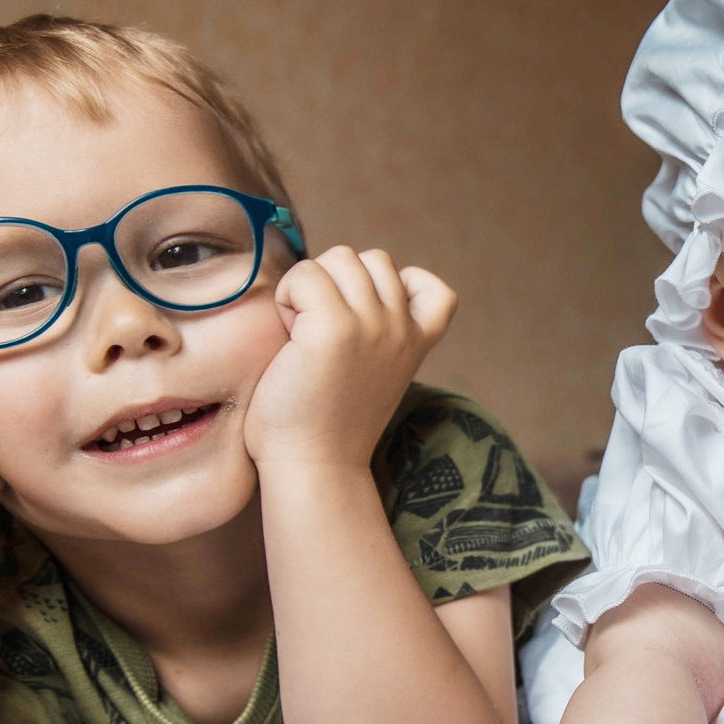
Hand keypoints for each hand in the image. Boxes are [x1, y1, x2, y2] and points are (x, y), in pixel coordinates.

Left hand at [244, 247, 454, 471]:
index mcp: (416, 343)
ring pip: (340, 258)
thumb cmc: (327, 422)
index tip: (368, 321)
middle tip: (319, 333)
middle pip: (371, 259)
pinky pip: (305, 274)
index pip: (437, 291)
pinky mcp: (333, 327)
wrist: (313, 465)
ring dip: (310, 286)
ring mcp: (371, 325)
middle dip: (338, 284)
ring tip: (301, 332)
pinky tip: (287, 336)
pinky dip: (288, 296)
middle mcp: (400, 328)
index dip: (398, 288)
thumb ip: (377, 332)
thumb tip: (344, 281)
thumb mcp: (375, 372)